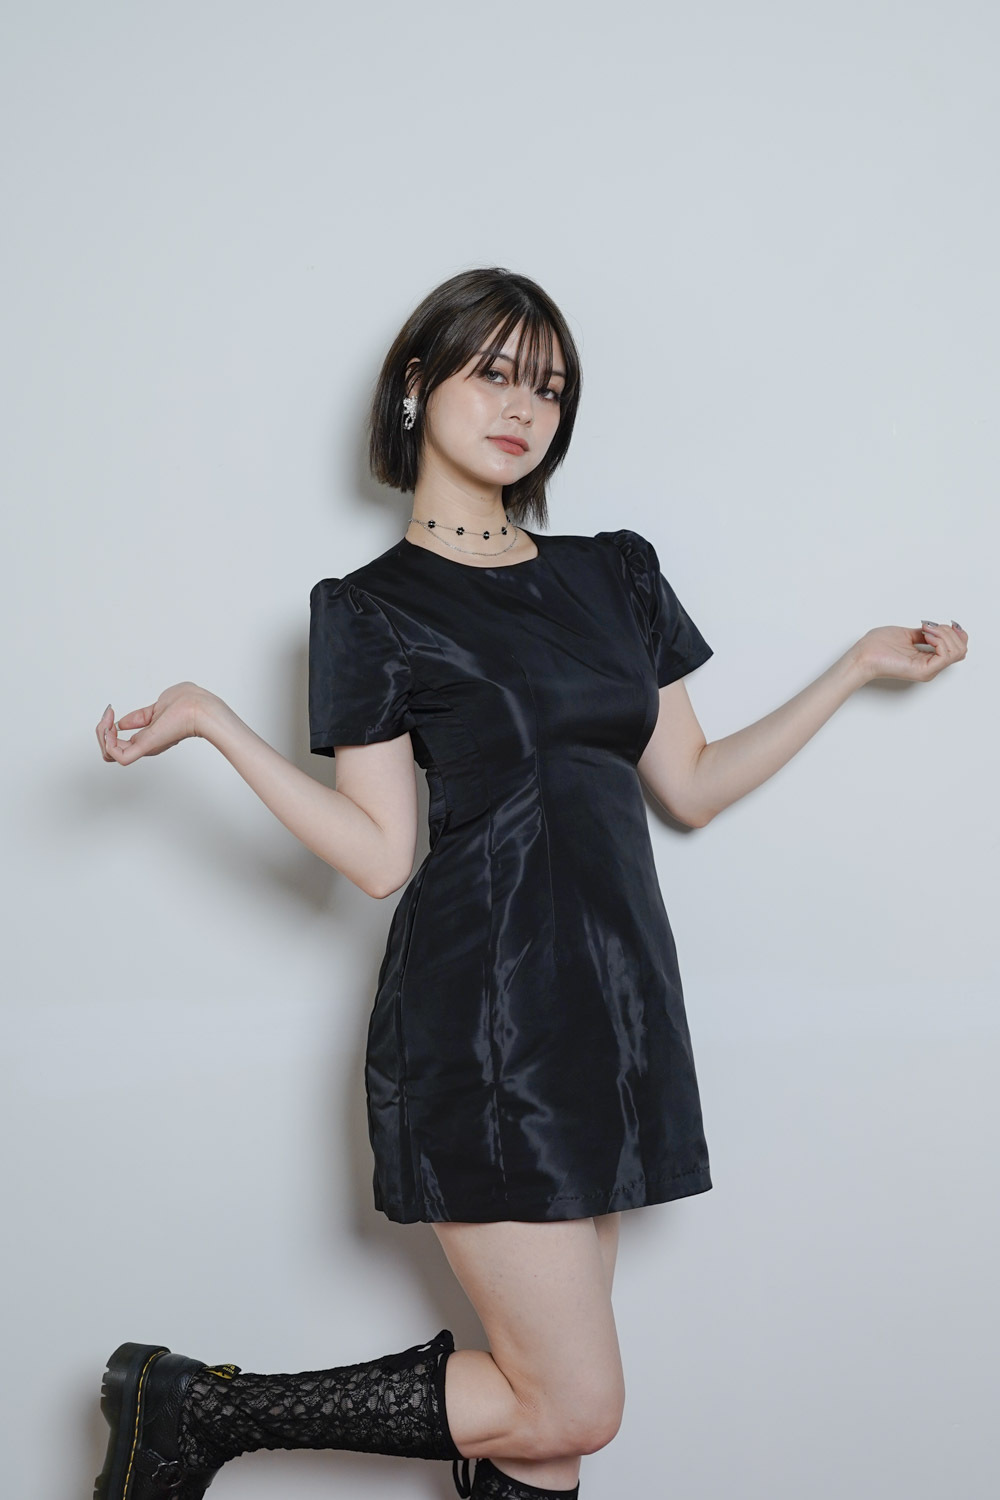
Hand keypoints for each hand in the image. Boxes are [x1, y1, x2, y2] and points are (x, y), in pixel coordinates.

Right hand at [96, 682, 216, 765]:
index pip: (120, 743)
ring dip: (102, 735)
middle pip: (111, 749)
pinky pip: (119, 756)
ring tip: (108, 720)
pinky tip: (111, 728)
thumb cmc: (189, 702)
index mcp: (150, 736)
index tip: (110, 711)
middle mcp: (147, 744)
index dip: (108, 728)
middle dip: (101, 732)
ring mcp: (148, 746)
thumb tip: (122, 723)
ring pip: (110, 753)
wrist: (201, 706)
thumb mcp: (157, 707)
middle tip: (106, 716)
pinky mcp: (148, 745)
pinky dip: (107, 743)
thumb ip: (140, 717)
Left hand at [851, 621, 968, 683]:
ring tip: (926, 631)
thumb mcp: (906, 634)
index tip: (937, 624)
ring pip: (957, 651)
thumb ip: (923, 634)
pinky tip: (926, 636)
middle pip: (961, 649)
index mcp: (927, 659)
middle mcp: (930, 666)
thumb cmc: (876, 647)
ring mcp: (928, 670)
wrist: (862, 655)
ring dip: (945, 634)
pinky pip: (947, 655)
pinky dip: (940, 640)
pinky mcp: (924, 671)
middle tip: (929, 627)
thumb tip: (934, 627)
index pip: (957, 648)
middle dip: (949, 631)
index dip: (954, 632)